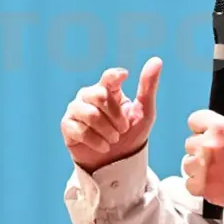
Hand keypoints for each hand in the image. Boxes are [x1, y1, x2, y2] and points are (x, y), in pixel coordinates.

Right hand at [61, 57, 162, 171]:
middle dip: (116, 116)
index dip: (114, 76)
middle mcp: (89, 95)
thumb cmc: (131, 134)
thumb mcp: (144, 112)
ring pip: (90, 114)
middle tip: (123, 129)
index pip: (109, 77)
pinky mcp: (67, 125)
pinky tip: (103, 147)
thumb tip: (157, 60)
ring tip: (113, 140)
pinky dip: (96, 142)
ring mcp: (76, 109)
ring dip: (107, 131)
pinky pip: (80, 130)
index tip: (124, 76)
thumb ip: (148, 87)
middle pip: (100, 96)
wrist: (117, 163)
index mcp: (108, 89)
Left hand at [181, 110, 223, 205]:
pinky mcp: (202, 186)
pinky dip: (199, 184)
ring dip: (199, 167)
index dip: (201, 127)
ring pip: (188, 163)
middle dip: (201, 149)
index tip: (204, 133)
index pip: (195, 120)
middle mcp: (209, 145)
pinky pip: (189, 183)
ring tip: (217, 171)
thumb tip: (217, 122)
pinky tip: (213, 182)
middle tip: (216, 156)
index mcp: (221, 128)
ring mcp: (204, 166)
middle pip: (190, 143)